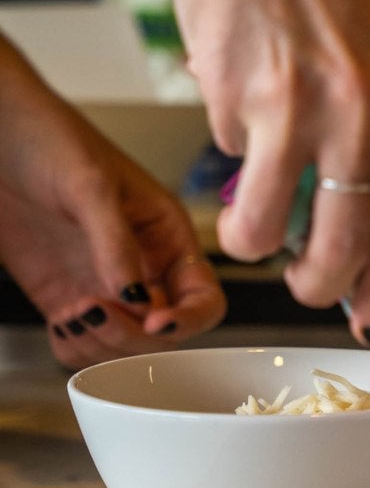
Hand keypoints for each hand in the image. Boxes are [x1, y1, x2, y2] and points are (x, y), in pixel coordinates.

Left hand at [0, 45, 225, 367]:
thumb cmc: (48, 139)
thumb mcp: (90, 186)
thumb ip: (116, 245)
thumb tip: (137, 299)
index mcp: (168, 237)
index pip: (203, 298)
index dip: (188, 319)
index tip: (154, 322)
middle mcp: (143, 267)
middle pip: (164, 334)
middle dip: (133, 335)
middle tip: (96, 311)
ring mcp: (103, 285)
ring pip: (124, 348)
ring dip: (101, 345)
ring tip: (75, 313)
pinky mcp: (65, 296)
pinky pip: (82, 346)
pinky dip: (74, 348)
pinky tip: (61, 322)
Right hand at [159, 0, 369, 336]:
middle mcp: (365, 109)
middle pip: (346, 244)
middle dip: (326, 289)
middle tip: (316, 293)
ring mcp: (294, 106)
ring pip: (267, 223)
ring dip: (254, 244)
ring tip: (250, 236)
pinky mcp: (231, 92)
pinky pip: (231, 151)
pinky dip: (233, 147)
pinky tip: (238, 104)